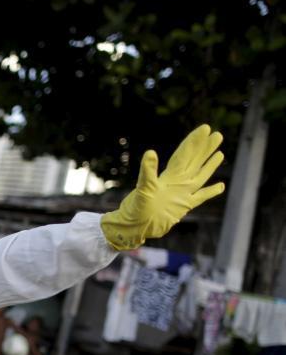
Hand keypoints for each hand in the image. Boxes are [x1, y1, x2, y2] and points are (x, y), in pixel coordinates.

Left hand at [101, 125, 224, 249]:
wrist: (135, 227)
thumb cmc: (137, 208)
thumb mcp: (143, 188)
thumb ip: (148, 171)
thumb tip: (150, 152)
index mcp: (169, 176)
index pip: (184, 154)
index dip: (194, 141)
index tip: (205, 127)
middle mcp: (177, 182)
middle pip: (194, 161)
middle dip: (204, 148)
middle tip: (216, 134)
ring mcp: (181, 194)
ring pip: (200, 175)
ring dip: (209, 165)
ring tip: (220, 153)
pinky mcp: (183, 206)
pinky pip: (200, 196)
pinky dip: (210, 191)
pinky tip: (220, 186)